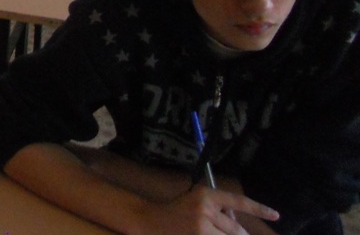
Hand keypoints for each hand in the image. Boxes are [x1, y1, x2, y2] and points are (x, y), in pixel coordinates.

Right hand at [137, 186, 277, 234]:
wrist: (149, 221)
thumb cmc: (176, 211)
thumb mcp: (197, 201)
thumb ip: (218, 209)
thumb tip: (239, 224)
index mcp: (206, 194)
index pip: (238, 201)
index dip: (259, 209)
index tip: (276, 215)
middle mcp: (206, 208)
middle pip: (236, 230)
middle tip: (226, 233)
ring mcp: (202, 226)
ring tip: (209, 231)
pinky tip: (206, 234)